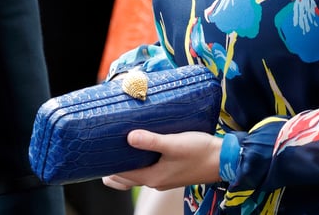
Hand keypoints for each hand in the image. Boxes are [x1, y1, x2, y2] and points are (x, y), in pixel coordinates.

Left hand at [101, 129, 221, 192]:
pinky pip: (147, 170)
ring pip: (137, 175)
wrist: (223, 160)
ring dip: (124, 168)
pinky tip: (137, 151)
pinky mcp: (171, 171)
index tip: (95, 158)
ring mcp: (164, 177)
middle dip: (112, 170)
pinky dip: (137, 164)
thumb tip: (129, 137)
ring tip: (112, 154)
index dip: (108, 168)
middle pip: (127, 179)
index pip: (123, 176)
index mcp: (154, 177)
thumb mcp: (174, 143)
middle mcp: (156, 180)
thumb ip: (152, 140)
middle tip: (99, 155)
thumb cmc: (199, 151)